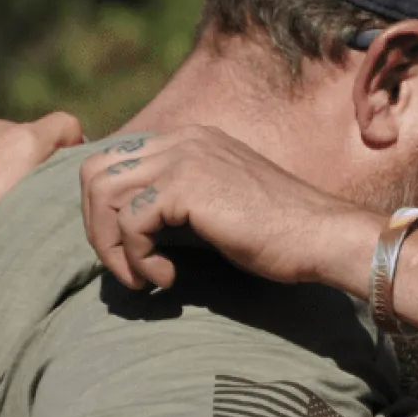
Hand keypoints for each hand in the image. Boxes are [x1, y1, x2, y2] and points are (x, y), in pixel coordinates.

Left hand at [78, 127, 380, 290]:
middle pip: (95, 172)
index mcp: (191, 140)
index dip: (107, 209)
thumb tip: (128, 225)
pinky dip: (138, 258)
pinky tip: (167, 277)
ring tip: (142, 276)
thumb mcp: (219, 204)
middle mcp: (184, 139)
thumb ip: (179, 199)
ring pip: (104, 194)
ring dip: (112, 245)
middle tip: (124, 265)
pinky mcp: (187, 186)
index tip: (126, 249)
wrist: (321, 236)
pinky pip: (130, 222)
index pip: (116, 160)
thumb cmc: (279, 233)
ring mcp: (185, 158)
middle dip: (97, 226)